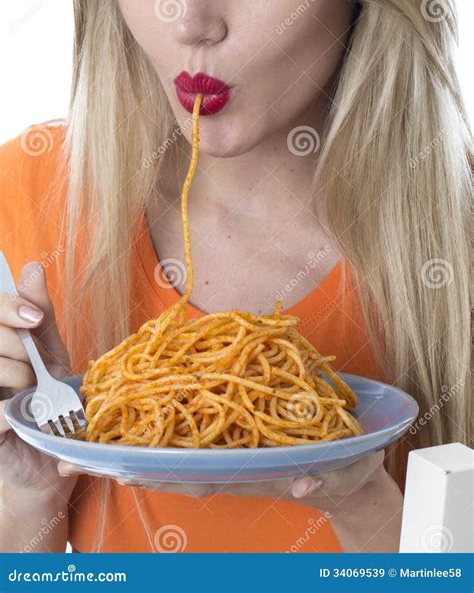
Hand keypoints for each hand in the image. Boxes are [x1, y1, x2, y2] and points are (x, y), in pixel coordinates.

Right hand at [0, 261, 76, 499]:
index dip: (8, 306)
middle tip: (34, 362)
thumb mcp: (52, 354)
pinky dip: (9, 412)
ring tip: (30, 390)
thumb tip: (32, 268)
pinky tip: (20, 418)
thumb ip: (39, 315)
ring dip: (13, 374)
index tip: (34, 318)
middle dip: (12, 341)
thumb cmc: (49, 401)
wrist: (51, 459)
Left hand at [57, 448, 402, 550]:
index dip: (168, 475)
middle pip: (185, 468)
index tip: (131, 472)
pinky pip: (206, 435)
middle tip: (99, 459)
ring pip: (190, 452)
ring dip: (152, 449)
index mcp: (258, 473)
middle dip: (144, 466)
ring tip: (108, 443)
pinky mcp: (247, 438)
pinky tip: (151, 415)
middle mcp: (241, 464)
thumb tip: (304, 482)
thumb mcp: (345, 473)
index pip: (205, 477)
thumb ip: (328, 477)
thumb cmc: (346, 472)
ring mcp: (241, 452)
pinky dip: (176, 428)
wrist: (349, 472)